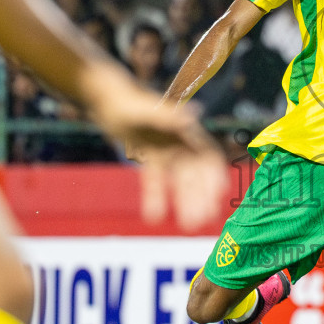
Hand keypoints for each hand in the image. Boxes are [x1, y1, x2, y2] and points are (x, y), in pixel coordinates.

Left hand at [80, 63, 227, 230]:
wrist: (104, 97)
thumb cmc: (126, 100)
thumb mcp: (146, 110)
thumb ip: (169, 116)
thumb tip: (195, 114)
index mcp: (184, 130)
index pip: (207, 156)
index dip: (214, 175)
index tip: (219, 196)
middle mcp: (179, 142)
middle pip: (195, 174)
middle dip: (200, 197)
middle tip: (202, 222)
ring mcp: (165, 150)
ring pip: (179, 181)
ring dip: (184, 202)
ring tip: (187, 226)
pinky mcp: (149, 156)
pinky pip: (155, 181)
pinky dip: (155, 197)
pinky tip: (153, 217)